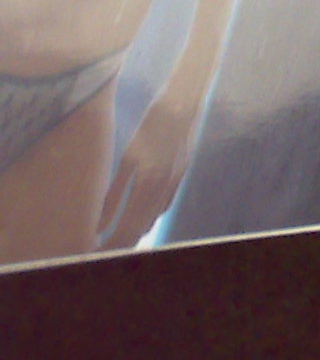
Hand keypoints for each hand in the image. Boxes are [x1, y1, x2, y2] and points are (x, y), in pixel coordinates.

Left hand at [97, 94, 198, 248]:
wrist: (183, 106)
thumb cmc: (150, 126)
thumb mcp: (128, 158)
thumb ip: (115, 193)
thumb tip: (99, 224)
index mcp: (149, 184)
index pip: (129, 227)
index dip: (113, 244)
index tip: (96, 253)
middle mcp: (164, 188)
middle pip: (141, 228)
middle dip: (123, 243)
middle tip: (103, 251)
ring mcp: (175, 183)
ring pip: (153, 218)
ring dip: (135, 231)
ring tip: (117, 238)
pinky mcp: (180, 175)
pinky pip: (163, 205)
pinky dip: (149, 216)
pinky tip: (140, 216)